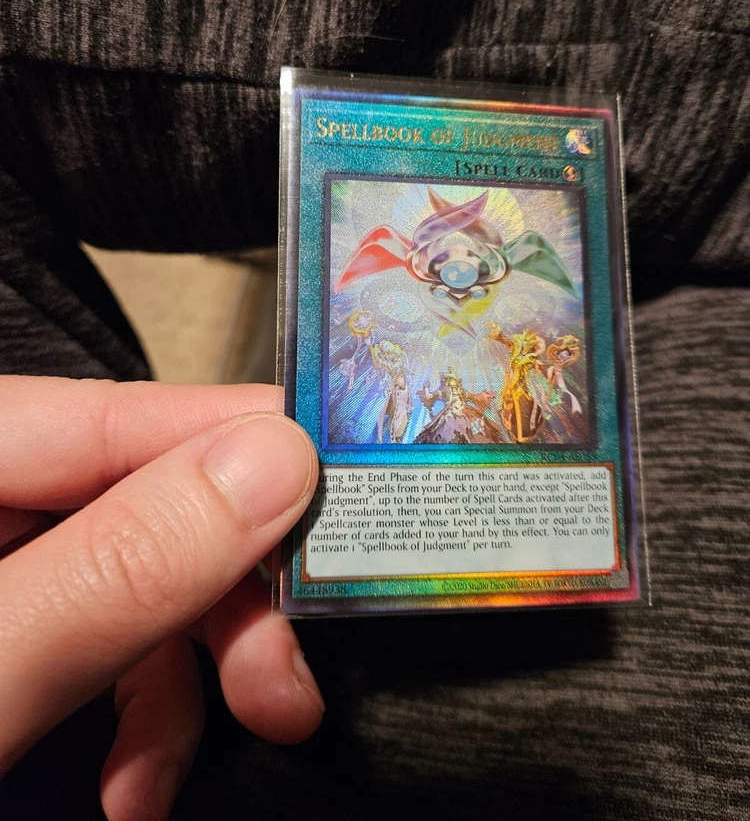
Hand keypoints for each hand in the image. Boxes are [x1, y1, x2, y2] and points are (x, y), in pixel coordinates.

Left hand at [0, 376, 322, 819]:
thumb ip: (113, 568)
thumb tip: (270, 463)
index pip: (125, 414)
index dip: (245, 447)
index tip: (348, 500)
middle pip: (147, 500)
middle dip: (226, 594)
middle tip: (285, 677)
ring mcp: (0, 569)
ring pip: (141, 578)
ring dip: (186, 676)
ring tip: (183, 770)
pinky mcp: (14, 631)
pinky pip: (109, 640)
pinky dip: (142, 714)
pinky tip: (135, 781)